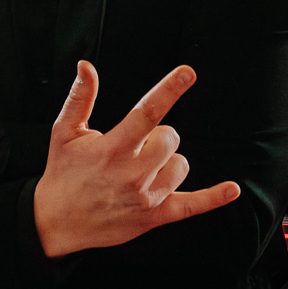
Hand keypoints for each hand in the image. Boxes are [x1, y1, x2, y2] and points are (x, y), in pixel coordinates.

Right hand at [32, 62, 238, 257]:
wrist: (55, 222)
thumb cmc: (62, 172)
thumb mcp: (64, 132)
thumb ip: (80, 97)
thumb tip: (87, 66)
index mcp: (113, 148)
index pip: (147, 112)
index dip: (168, 89)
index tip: (187, 72)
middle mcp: (132, 173)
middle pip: (170, 138)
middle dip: (157, 135)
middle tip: (134, 145)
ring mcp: (145, 197)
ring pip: (180, 165)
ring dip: (167, 161)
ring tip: (141, 167)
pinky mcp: (154, 217)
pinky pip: (191, 206)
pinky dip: (213, 198)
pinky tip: (231, 189)